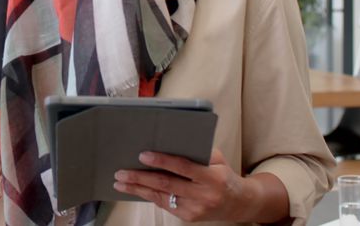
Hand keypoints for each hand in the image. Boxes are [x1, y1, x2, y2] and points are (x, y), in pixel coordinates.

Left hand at [113, 149, 252, 222]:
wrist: (238, 203)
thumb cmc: (224, 175)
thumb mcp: (217, 159)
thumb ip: (196, 152)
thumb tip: (167, 142)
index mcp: (212, 177)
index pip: (183, 167)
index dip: (162, 161)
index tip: (143, 155)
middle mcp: (203, 195)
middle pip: (166, 185)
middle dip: (140, 178)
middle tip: (121, 172)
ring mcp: (195, 209)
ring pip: (161, 197)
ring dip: (138, 189)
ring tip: (120, 182)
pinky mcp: (188, 217)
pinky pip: (164, 204)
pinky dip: (148, 195)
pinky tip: (136, 189)